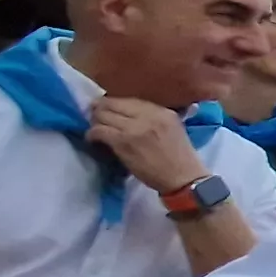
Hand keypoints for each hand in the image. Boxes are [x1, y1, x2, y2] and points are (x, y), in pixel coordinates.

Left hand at [84, 96, 207, 195]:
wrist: (183, 178)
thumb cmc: (179, 156)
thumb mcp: (173, 128)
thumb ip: (155, 117)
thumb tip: (130, 113)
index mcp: (162, 111)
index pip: (129, 99)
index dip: (114, 102)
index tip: (107, 108)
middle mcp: (148, 116)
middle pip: (112, 103)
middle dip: (99, 109)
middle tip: (95, 117)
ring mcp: (134, 128)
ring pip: (102, 115)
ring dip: (95, 121)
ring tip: (95, 129)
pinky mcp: (122, 143)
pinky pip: (99, 131)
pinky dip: (92, 134)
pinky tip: (93, 139)